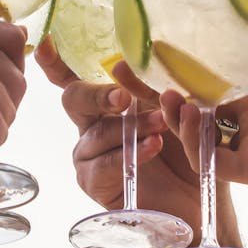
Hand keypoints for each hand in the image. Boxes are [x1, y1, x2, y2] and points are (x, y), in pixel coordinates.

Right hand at [35, 40, 236, 242]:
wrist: (199, 204)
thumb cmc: (187, 154)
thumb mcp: (179, 115)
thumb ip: (161, 92)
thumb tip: (143, 60)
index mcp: (108, 103)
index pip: (76, 78)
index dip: (56, 62)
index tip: (47, 43)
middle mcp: (92, 125)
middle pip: (75, 98)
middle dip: (98, 94)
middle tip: (124, 97)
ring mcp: (90, 155)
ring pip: (97, 133)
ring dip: (132, 126)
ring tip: (163, 125)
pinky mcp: (95, 183)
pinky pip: (105, 164)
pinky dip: (130, 154)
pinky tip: (152, 146)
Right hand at [161, 0, 247, 217]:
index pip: (219, 56)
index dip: (186, 46)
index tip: (154, 28)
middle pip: (196, 91)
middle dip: (159, 80)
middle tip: (125, 63)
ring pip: (196, 125)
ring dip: (171, 110)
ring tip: (154, 90)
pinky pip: (212, 157)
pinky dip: (193, 141)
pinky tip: (182, 117)